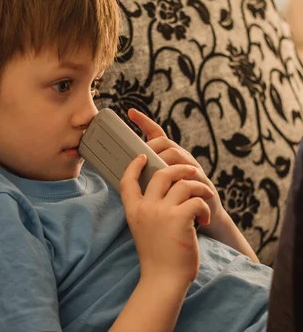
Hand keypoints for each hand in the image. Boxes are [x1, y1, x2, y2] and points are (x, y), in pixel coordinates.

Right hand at [121, 155, 213, 286]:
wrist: (163, 280)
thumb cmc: (158, 258)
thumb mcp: (144, 230)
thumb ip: (148, 212)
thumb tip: (165, 192)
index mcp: (133, 211)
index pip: (128, 180)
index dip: (134, 165)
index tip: (143, 156)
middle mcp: (145, 208)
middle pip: (161, 173)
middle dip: (180, 169)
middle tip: (193, 172)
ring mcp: (161, 212)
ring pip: (184, 184)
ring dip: (200, 189)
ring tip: (205, 200)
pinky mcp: (179, 218)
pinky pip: (196, 200)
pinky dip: (205, 208)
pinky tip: (205, 220)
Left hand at [127, 108, 225, 232]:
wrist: (206, 219)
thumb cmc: (178, 204)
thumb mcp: (160, 188)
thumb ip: (146, 178)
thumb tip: (124, 174)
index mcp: (168, 158)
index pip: (156, 135)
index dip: (144, 123)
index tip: (131, 112)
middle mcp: (182, 159)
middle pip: (166, 143)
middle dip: (152, 146)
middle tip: (142, 157)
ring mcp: (193, 169)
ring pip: (177, 155)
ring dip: (164, 160)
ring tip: (154, 169)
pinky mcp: (202, 182)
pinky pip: (191, 174)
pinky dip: (180, 176)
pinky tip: (170, 182)